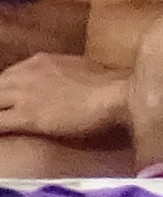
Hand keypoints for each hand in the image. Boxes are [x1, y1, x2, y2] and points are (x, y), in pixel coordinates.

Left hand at [0, 51, 128, 141]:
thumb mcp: (83, 68)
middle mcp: (27, 73)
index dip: (7, 90)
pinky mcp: (27, 115)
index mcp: (41, 60)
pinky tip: (1, 136)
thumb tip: (65, 81)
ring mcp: (25, 94)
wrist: (117, 94)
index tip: (11, 102)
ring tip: (5, 123)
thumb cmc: (111, 83)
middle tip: (7, 113)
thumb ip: (64, 72)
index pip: (9, 75)